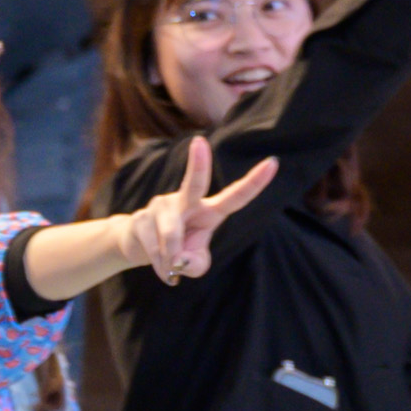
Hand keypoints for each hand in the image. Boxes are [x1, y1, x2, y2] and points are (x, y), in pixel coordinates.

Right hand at [119, 136, 278, 284]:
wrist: (137, 245)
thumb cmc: (176, 250)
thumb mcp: (194, 264)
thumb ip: (196, 264)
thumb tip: (179, 259)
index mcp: (209, 210)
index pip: (235, 196)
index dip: (255, 182)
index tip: (273, 162)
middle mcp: (185, 201)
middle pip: (194, 184)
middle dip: (198, 164)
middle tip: (199, 142)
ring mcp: (161, 206)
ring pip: (170, 235)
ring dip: (170, 258)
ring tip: (170, 268)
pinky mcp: (141, 217)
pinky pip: (154, 247)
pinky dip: (158, 263)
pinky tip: (159, 264)